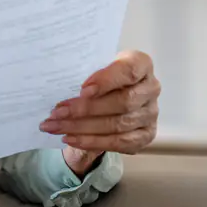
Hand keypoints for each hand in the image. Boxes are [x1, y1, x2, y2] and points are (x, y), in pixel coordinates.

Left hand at [40, 51, 160, 175]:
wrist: (107, 97)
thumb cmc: (98, 77)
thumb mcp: (92, 68)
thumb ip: (84, 74)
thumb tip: (60, 91)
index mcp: (140, 64)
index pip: (128, 70)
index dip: (106, 81)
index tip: (82, 90)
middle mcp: (151, 88)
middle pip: (122, 102)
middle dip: (85, 109)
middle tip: (56, 113)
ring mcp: (150, 113)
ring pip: (118, 125)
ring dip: (82, 128)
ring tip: (55, 127)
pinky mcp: (146, 134)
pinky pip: (119, 142)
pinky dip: (92, 142)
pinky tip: (70, 138)